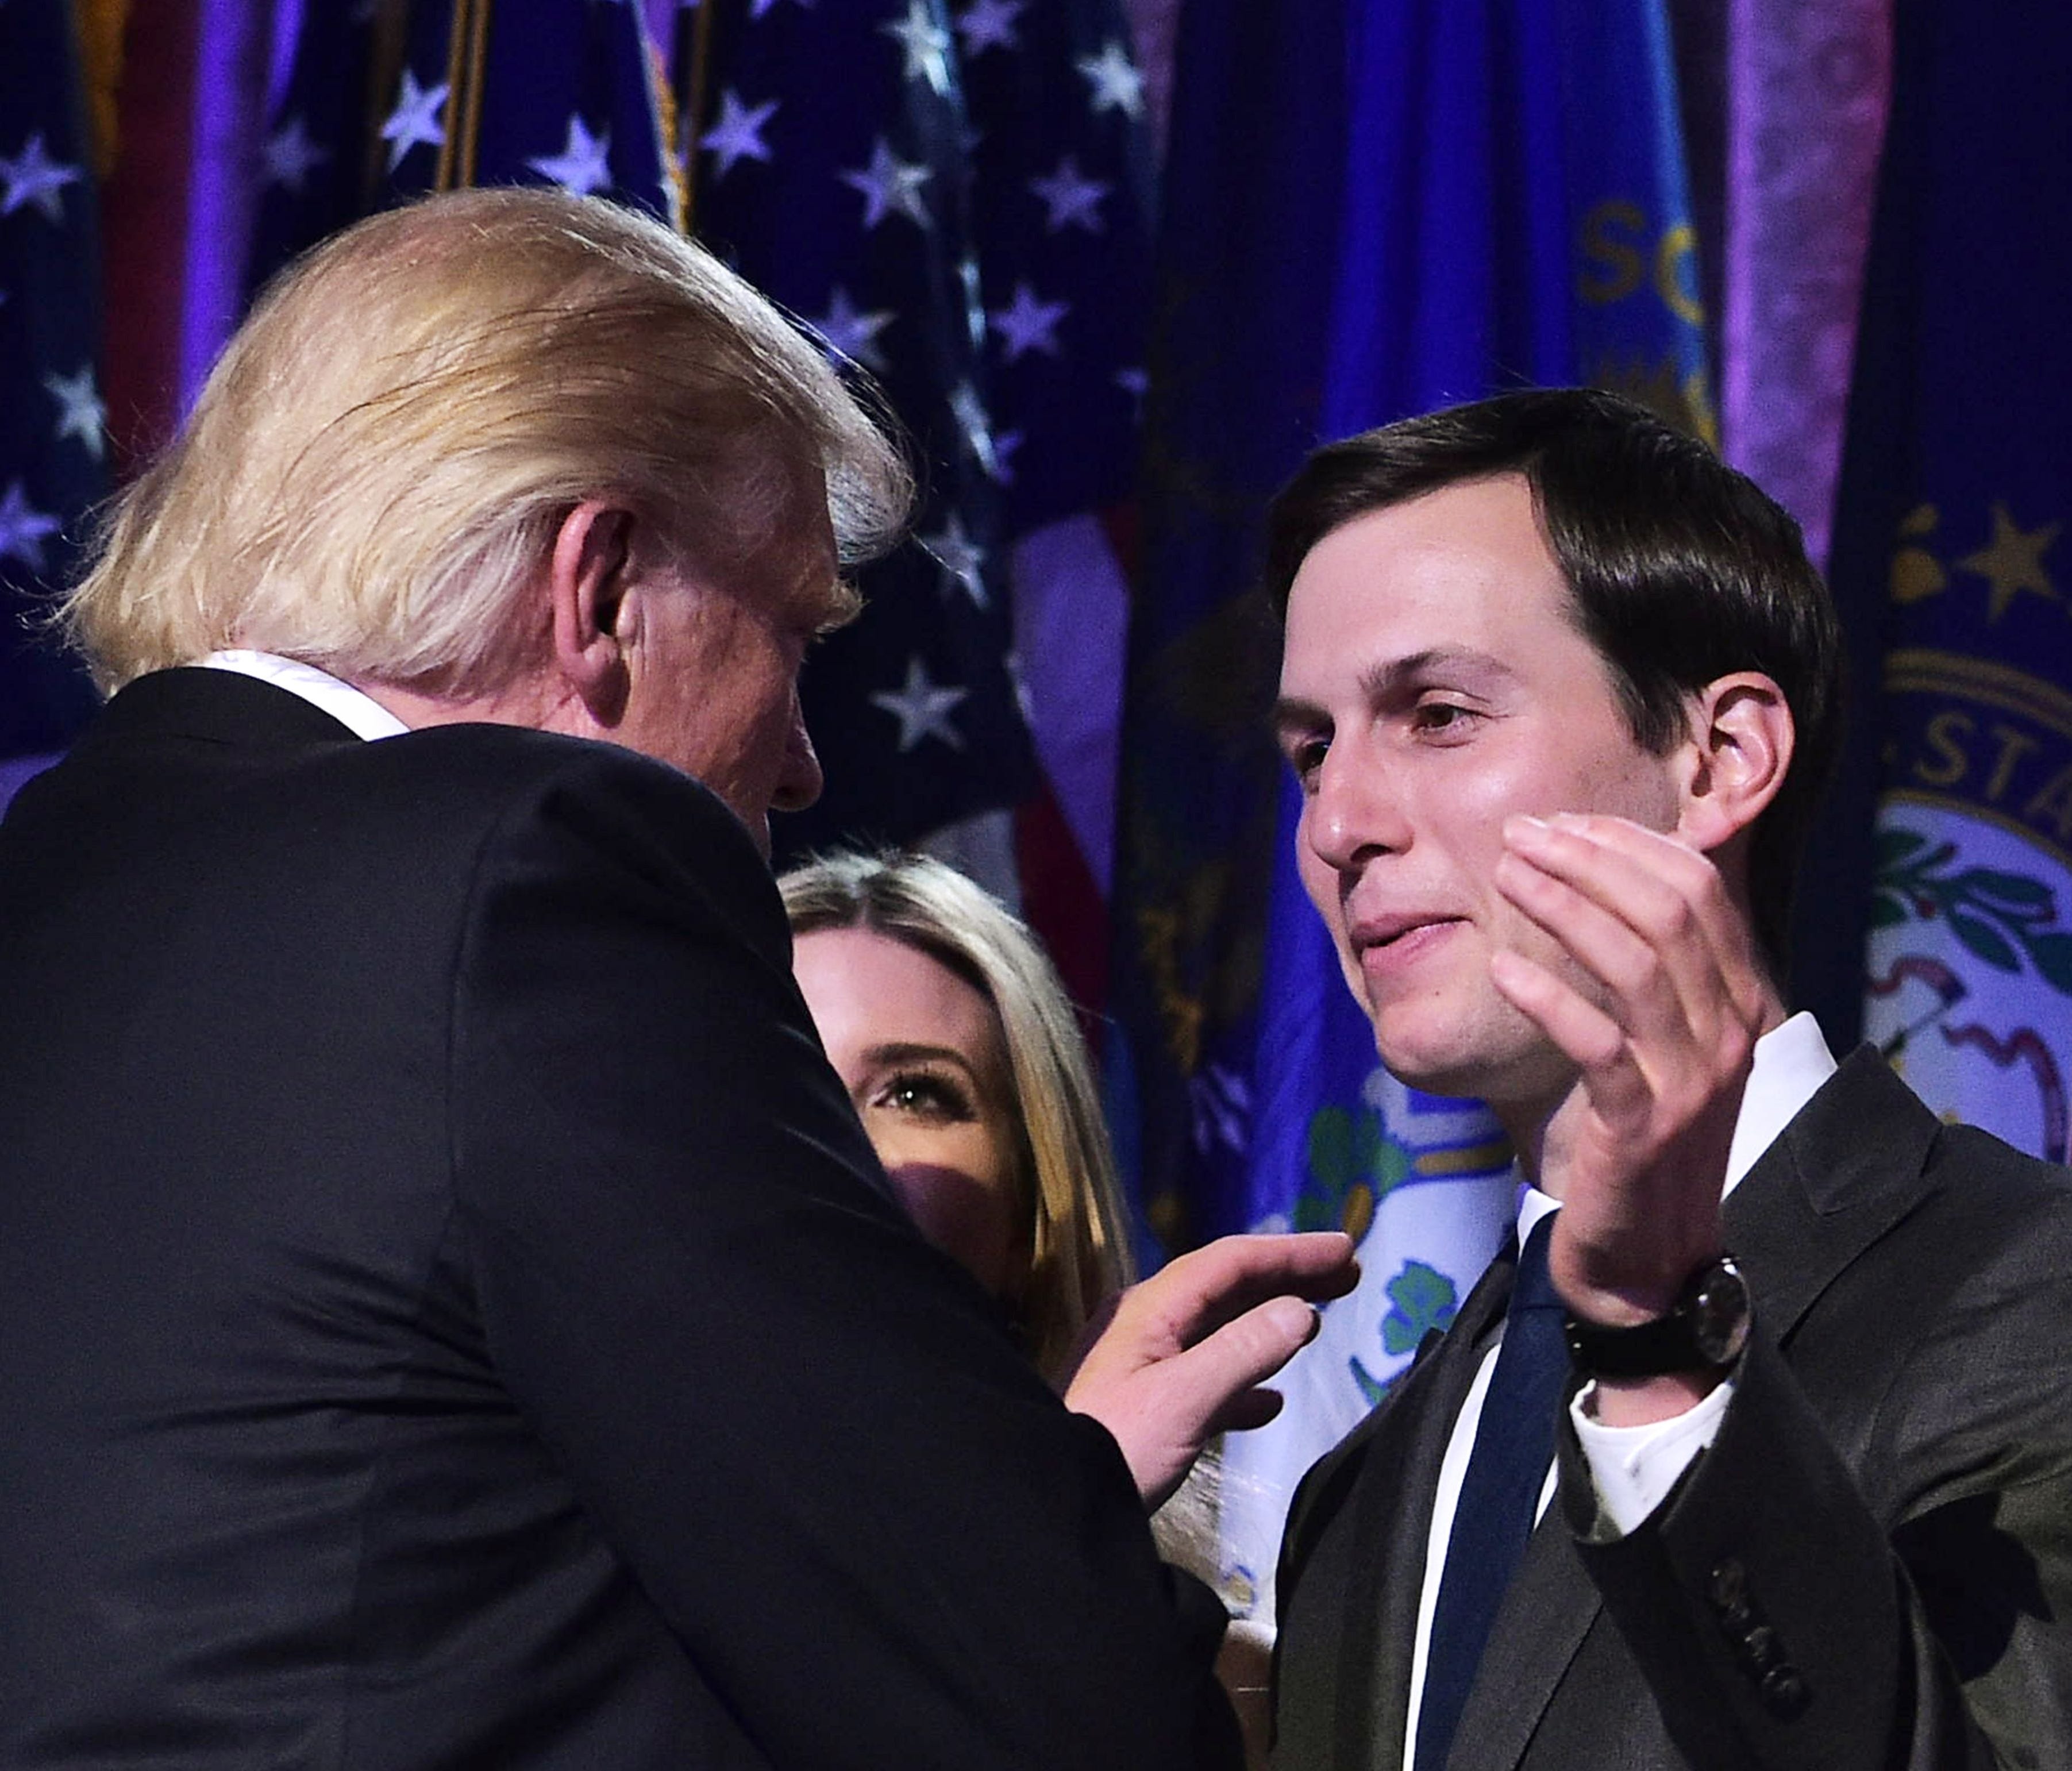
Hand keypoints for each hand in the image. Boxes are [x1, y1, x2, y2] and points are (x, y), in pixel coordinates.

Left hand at [1063, 1231, 1357, 1508]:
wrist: (1044, 1505)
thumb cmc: (1112, 1447)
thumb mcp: (1182, 1400)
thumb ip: (1242, 1354)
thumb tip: (1300, 1311)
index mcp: (1150, 1309)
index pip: (1229, 1262)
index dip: (1290, 1252)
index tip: (1345, 1249)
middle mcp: (1144, 1325)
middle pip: (1225, 1288)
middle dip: (1285, 1277)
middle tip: (1347, 1275)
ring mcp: (1140, 1365)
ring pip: (1216, 1330)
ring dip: (1269, 1322)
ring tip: (1320, 1321)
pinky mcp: (1141, 1408)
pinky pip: (1204, 1378)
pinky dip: (1243, 1380)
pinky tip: (1270, 1401)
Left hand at [1489, 813, 1779, 1407]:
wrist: (1648, 1258)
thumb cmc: (1635, 1138)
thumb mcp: (1653, 1042)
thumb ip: (1642, 969)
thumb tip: (1591, 879)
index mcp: (1737, 1002)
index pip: (1699, 890)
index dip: (1629, 843)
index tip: (1562, 821)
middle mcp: (1729, 1033)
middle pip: (1668, 912)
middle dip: (1589, 859)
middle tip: (1518, 835)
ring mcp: (1692, 1082)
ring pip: (1636, 965)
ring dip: (1563, 907)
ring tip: (1504, 875)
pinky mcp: (1644, 1128)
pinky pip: (1598, 1045)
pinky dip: (1548, 997)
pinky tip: (1502, 969)